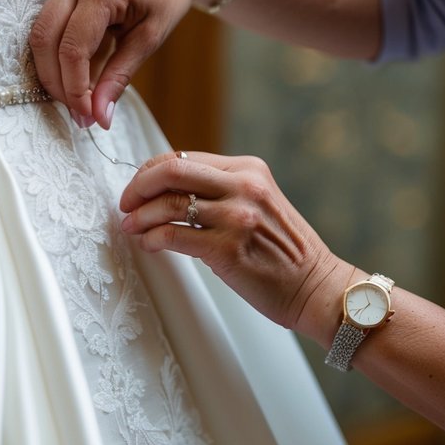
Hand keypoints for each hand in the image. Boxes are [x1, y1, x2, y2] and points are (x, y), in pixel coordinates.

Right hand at [29, 0, 210, 128]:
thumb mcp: (148, 39)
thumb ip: (118, 77)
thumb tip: (98, 118)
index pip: (73, 50)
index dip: (74, 89)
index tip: (87, 117)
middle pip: (45, 41)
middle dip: (56, 83)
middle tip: (79, 113)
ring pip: (40, 32)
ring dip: (53, 69)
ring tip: (78, 97)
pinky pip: (49, 21)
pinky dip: (57, 51)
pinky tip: (76, 73)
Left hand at [119, 150, 349, 340]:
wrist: (317, 287)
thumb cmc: (285, 251)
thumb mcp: (258, 202)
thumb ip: (221, 189)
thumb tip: (168, 189)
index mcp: (248, 169)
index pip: (184, 157)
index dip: (150, 171)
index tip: (137, 187)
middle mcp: (243, 186)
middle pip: (171, 169)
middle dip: (138, 185)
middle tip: (126, 203)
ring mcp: (236, 217)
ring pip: (167, 204)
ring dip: (140, 216)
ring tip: (131, 227)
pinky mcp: (227, 249)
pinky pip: (173, 236)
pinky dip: (152, 238)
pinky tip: (149, 244)